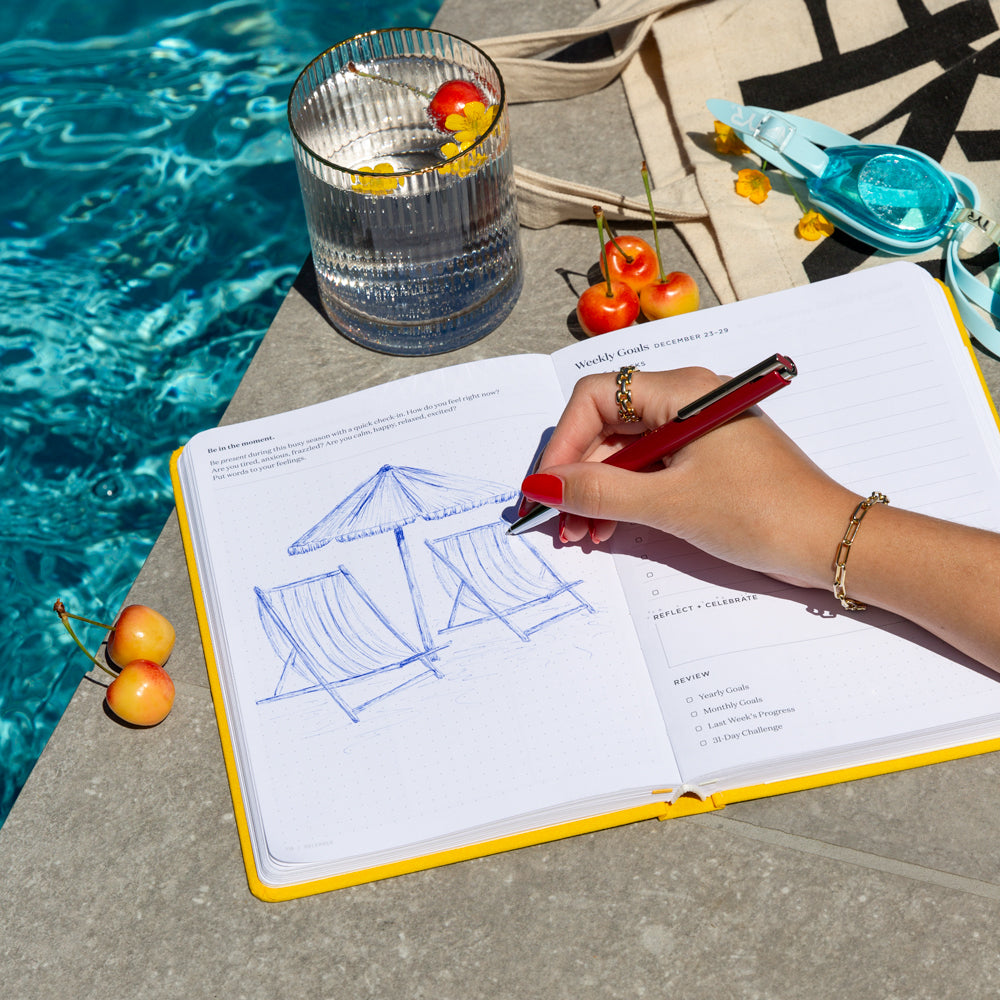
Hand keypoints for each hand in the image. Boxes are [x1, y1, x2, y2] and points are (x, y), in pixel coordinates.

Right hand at [523, 367, 855, 589]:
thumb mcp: (670, 503)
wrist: (832, 543)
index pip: (595, 397)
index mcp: (682, 392)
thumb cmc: (762, 514)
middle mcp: (686, 401)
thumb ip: (600, 492)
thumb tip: (541, 486)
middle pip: (605, 425)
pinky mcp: (704, 459)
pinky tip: (611, 528)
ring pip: (624, 451)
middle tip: (561, 524)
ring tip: (583, 536)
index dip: (562, 442)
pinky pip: (648, 469)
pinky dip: (624, 497)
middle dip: (576, 475)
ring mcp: (696, 431)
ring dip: (596, 491)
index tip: (545, 489)